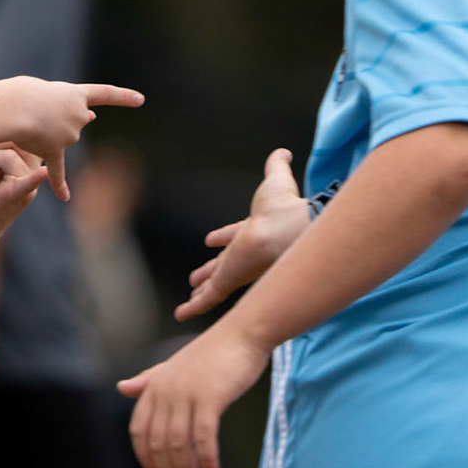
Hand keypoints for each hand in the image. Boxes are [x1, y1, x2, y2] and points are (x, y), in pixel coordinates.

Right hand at [0, 77, 143, 200]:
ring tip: (24, 121)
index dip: (123, 96)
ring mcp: (69, 135)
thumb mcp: (42, 91)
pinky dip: (60, 184)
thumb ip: (58, 106)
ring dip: (39, 133)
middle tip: (38, 112)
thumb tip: (76, 124)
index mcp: (75, 94)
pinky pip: (58, 171)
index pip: (105, 94)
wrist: (17, 107)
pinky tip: (65, 197)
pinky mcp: (54, 150)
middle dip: (55, 119)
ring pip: (54, 140)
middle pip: (69, 123)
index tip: (140, 99)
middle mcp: (78, 115)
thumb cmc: (22, 93)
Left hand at [119, 327, 270, 467]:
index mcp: (154, 386)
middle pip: (158, 445)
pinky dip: (205, 459)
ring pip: (178, 446)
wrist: (243, 334)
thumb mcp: (174, 366)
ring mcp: (185, 394)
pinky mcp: (209, 398)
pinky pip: (202, 438)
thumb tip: (121, 388)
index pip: (139, 432)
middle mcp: (165, 391)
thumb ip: (148, 380)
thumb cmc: (212, 352)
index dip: (146, 458)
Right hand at [175, 148, 309, 320]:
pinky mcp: (227, 283)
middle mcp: (245, 255)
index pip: (235, 236)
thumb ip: (277, 167)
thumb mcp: (276, 180)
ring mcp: (236, 270)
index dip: (224, 236)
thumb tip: (283, 152)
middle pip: (224, 267)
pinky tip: (180, 315)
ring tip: (189, 302)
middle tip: (197, 279)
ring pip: (215, 287)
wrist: (287, 231)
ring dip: (201, 294)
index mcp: (254, 232)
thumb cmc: (284, 206)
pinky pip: (206, 300)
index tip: (210, 239)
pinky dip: (193, 308)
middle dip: (211, 272)